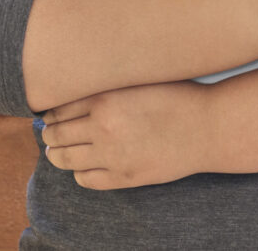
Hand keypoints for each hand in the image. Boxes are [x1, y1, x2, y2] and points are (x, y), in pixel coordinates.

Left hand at [39, 81, 213, 190]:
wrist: (208, 127)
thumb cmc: (178, 97)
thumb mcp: (139, 78)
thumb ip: (109, 83)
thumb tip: (78, 87)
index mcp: (105, 98)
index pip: (58, 108)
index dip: (51, 112)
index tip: (52, 113)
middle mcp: (102, 127)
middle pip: (56, 134)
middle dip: (49, 133)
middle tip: (49, 132)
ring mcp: (112, 155)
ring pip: (64, 159)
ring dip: (56, 154)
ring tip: (57, 150)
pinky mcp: (124, 177)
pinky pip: (85, 179)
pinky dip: (78, 172)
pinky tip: (83, 166)